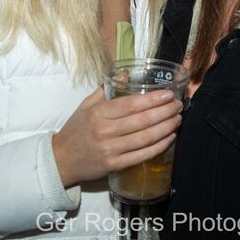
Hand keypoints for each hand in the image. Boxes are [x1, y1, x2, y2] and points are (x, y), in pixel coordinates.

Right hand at [53, 88, 181, 186]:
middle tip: (178, 105)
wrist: (61, 160)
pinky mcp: (114, 166)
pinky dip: (158, 147)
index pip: (130, 105)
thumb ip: (106, 89)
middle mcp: (105, 132)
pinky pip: (141, 156)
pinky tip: (170, 138)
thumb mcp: (86, 105)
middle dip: (164, 112)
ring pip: (145, 139)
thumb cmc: (76, 129)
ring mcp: (110, 150)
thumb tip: (125, 73)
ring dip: (165, 128)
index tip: (168, 94)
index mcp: (98, 114)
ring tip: (177, 119)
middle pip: (141, 121)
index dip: (152, 100)